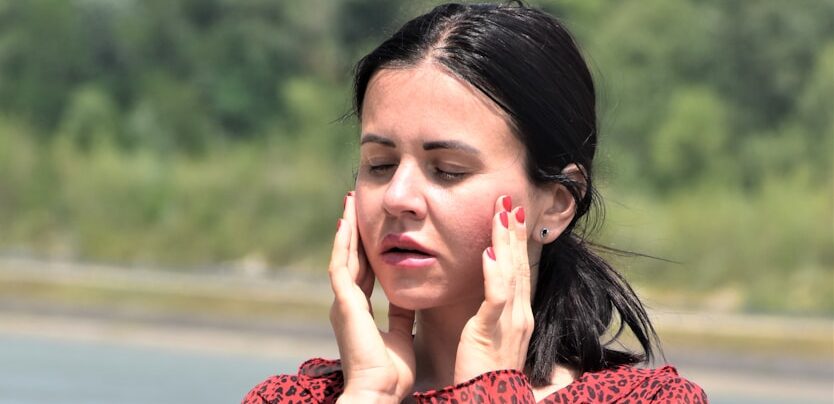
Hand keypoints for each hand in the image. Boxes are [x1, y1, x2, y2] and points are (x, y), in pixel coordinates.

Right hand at [329, 191, 415, 402]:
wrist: (378, 392)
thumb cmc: (390, 372)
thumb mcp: (400, 333)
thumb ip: (400, 312)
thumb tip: (407, 293)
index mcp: (358, 310)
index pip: (362, 271)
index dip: (364, 248)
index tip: (370, 227)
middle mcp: (346, 303)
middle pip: (349, 258)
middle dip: (353, 231)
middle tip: (354, 204)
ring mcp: (342, 303)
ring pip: (342, 257)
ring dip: (346, 230)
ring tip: (349, 204)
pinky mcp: (344, 304)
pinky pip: (341, 268)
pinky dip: (342, 245)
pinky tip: (345, 224)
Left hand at [454, 195, 534, 382]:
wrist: (488, 402)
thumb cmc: (483, 376)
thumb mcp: (488, 338)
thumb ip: (487, 316)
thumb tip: (480, 297)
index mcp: (518, 316)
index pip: (518, 270)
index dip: (514, 242)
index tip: (510, 215)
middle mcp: (519, 315)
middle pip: (518, 264)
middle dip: (513, 231)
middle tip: (509, 200)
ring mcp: (510, 323)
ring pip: (510, 273)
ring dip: (505, 241)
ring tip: (501, 214)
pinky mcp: (492, 332)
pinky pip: (496, 298)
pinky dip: (494, 274)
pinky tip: (488, 253)